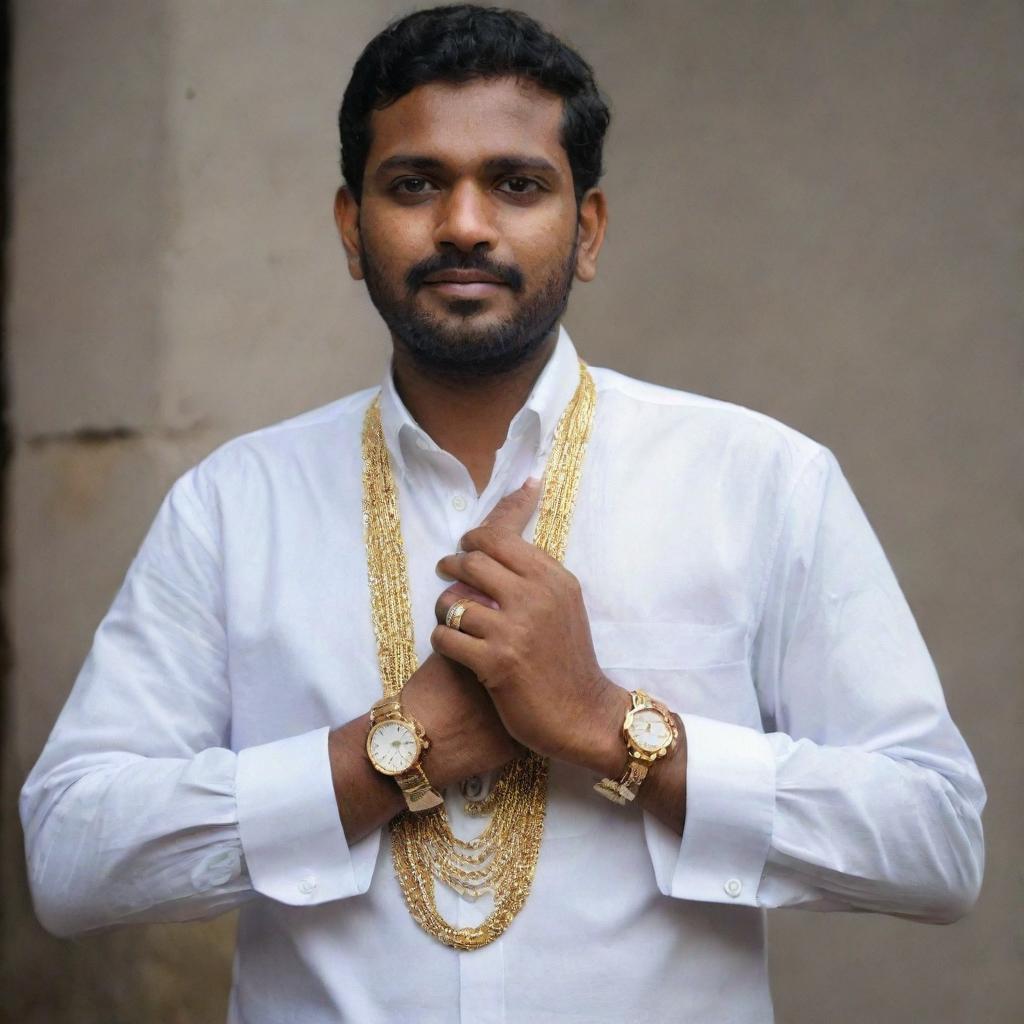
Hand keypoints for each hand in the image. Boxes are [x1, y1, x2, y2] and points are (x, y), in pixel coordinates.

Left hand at [401, 479, 548, 786]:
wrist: (583, 714)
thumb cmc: (569, 659)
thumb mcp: (565, 605)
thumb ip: (537, 575)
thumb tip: (502, 543)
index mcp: (553, 579)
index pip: (500, 539)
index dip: (473, 539)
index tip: (464, 546)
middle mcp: (535, 598)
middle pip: (472, 562)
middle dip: (451, 565)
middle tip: (445, 571)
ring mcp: (514, 630)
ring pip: (453, 601)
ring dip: (443, 607)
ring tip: (448, 614)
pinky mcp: (495, 662)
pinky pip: (446, 637)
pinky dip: (442, 639)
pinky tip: (452, 645)